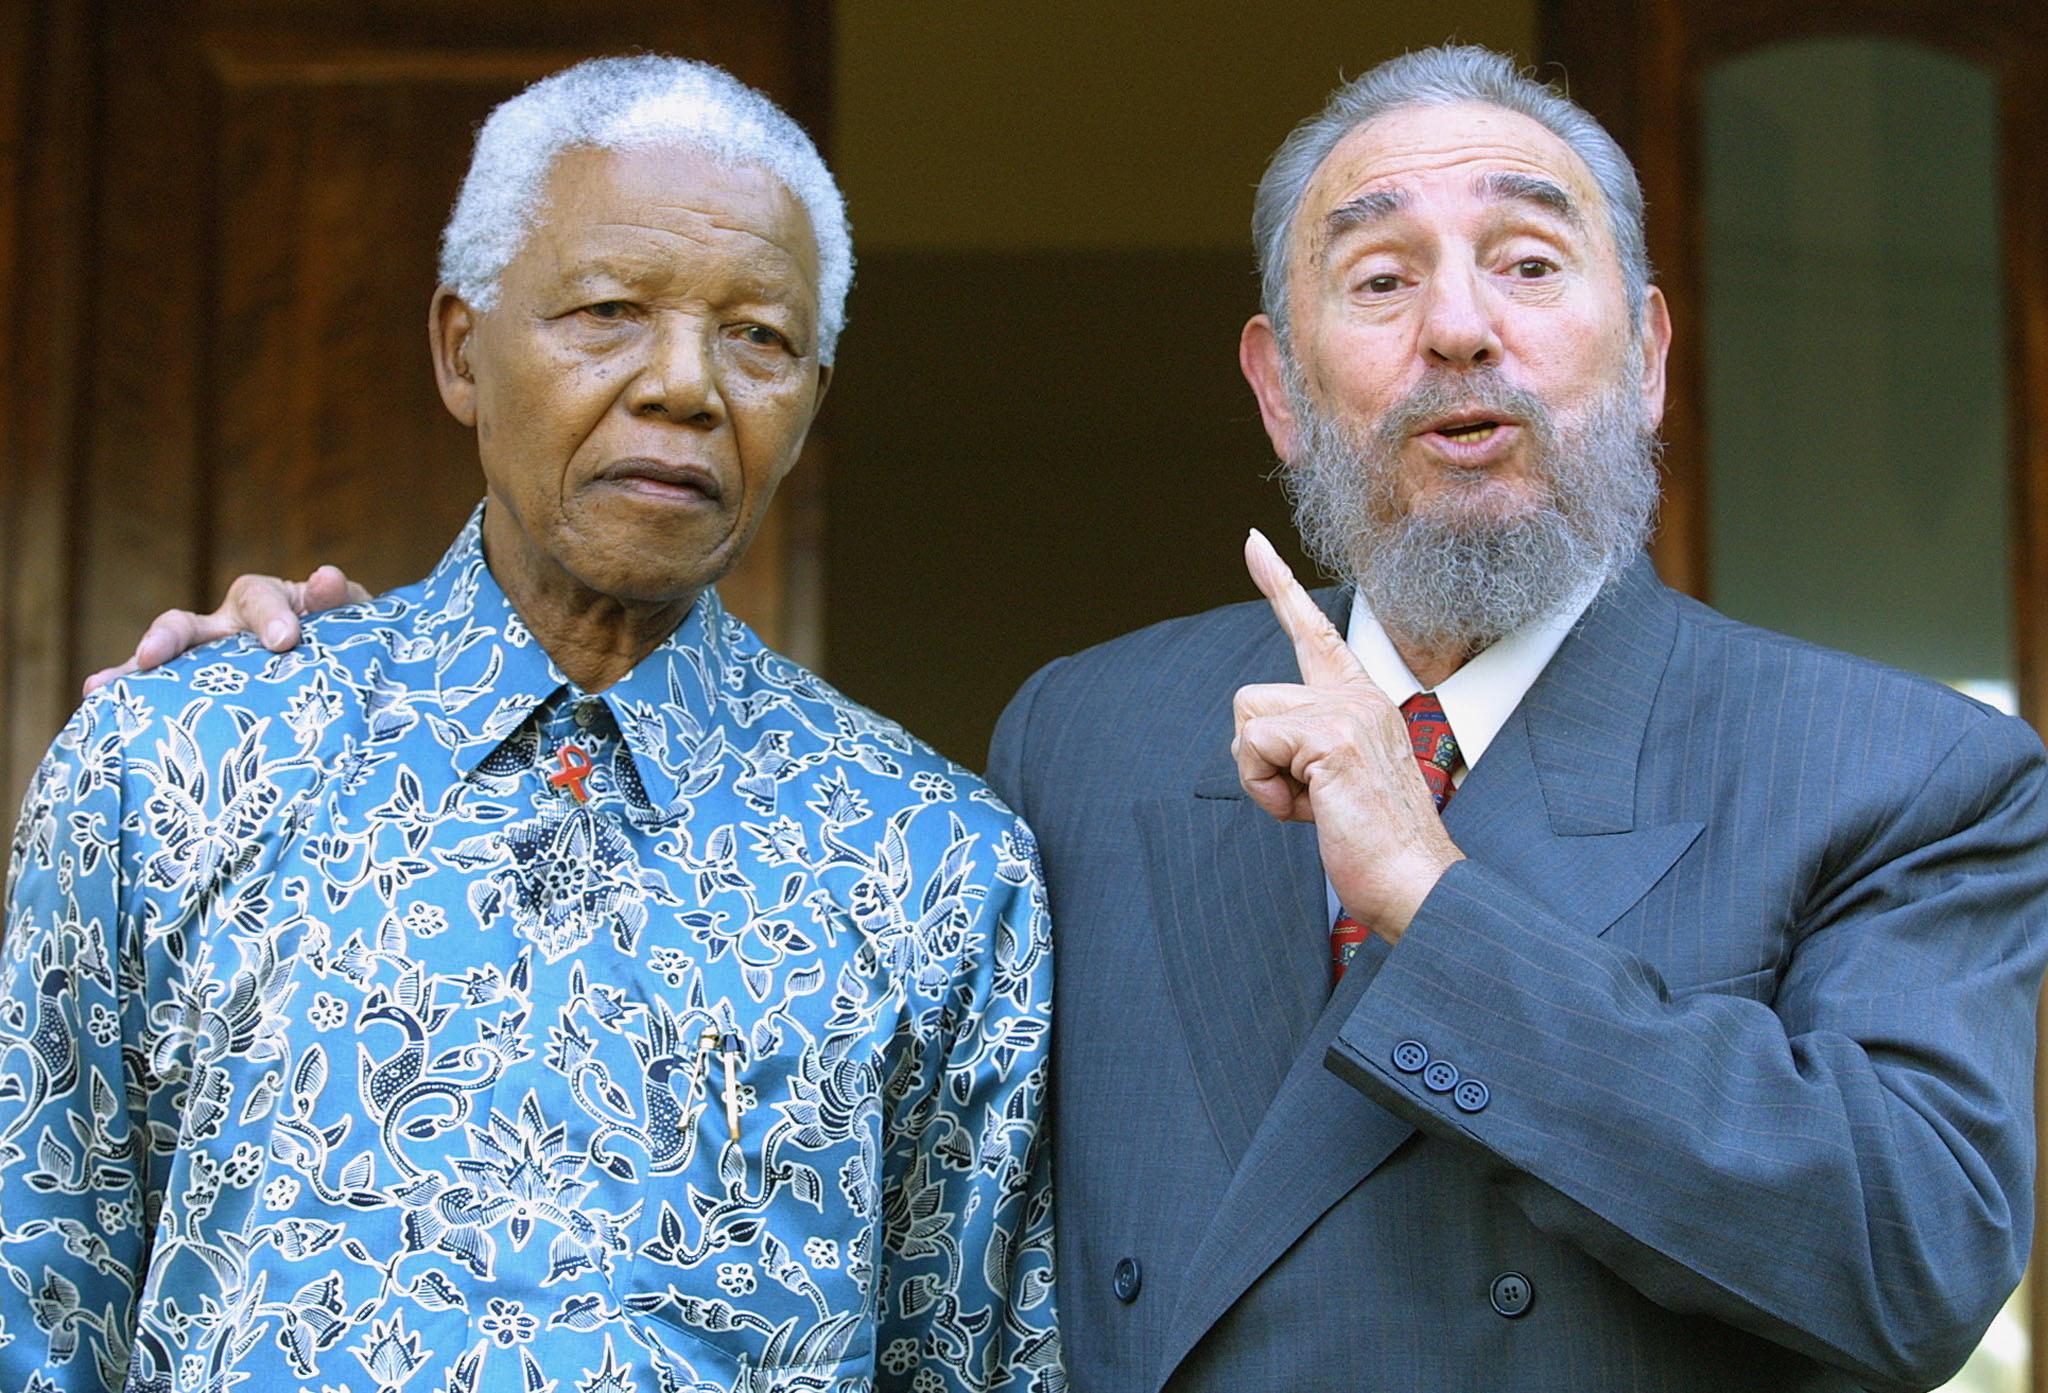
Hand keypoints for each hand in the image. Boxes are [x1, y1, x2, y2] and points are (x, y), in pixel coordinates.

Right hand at [82, 565, 368, 695]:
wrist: (345, 673)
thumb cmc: (341, 635)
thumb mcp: (349, 614)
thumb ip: (338, 599)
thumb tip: (326, 580)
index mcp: (262, 602)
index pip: (257, 598)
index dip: (268, 616)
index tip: (285, 639)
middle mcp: (223, 632)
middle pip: (184, 626)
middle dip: (166, 638)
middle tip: (149, 655)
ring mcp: (207, 666)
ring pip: (162, 666)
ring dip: (129, 674)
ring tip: (97, 688)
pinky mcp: (204, 699)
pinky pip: (166, 705)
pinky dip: (137, 710)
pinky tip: (105, 725)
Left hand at [1233, 529, 1462, 941]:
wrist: (1416, 884)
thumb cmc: (1375, 846)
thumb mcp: (1335, 781)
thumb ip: (1306, 746)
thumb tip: (1255, 738)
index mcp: (1362, 701)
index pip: (1313, 633)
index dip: (1278, 586)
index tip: (1252, 543)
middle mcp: (1359, 695)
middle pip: (1251, 698)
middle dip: (1258, 759)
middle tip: (1308, 800)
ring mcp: (1348, 711)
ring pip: (1247, 718)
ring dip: (1261, 775)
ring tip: (1313, 805)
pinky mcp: (1332, 735)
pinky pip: (1252, 746)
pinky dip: (1264, 789)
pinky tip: (1309, 811)